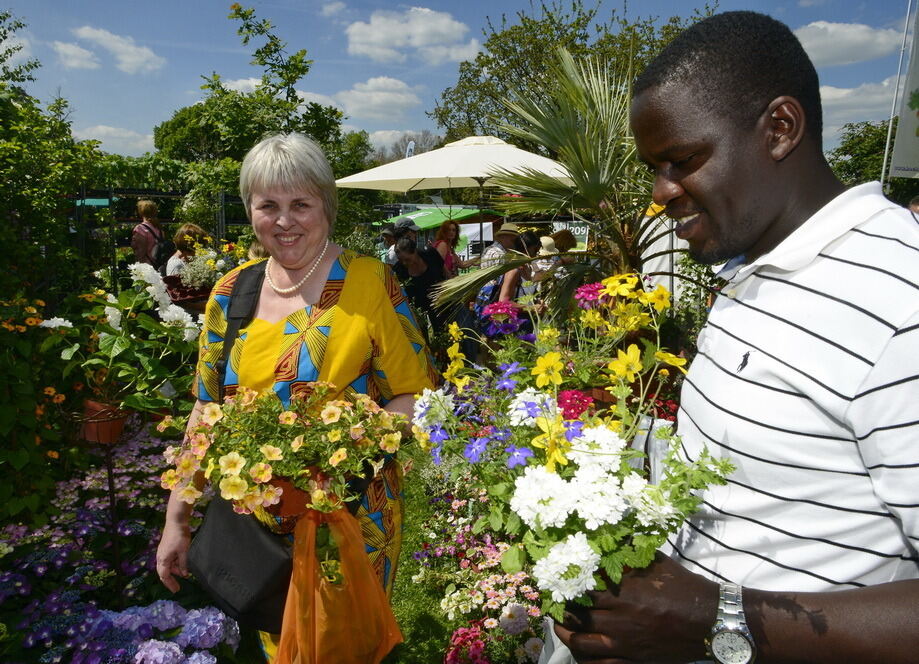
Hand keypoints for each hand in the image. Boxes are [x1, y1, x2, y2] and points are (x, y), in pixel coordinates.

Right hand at [156, 520, 190, 592]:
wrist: (176, 522)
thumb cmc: (180, 537)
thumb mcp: (184, 552)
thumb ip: (183, 564)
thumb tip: (184, 575)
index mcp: (163, 560)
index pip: (164, 576)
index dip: (170, 584)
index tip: (176, 590)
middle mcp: (160, 557)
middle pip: (164, 572)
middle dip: (170, 580)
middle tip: (178, 587)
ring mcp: (162, 553)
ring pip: (167, 566)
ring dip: (174, 571)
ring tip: (184, 574)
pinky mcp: (166, 548)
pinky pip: (169, 560)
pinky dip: (175, 564)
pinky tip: (182, 565)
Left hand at [555, 553, 717, 662]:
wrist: (711, 620)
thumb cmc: (684, 587)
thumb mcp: (655, 562)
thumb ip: (629, 553)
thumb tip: (608, 537)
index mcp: (624, 592)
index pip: (582, 588)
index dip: (565, 584)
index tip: (554, 578)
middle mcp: (620, 618)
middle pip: (577, 615)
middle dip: (561, 608)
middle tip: (551, 601)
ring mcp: (625, 643)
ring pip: (582, 641)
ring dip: (565, 633)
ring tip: (558, 625)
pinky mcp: (634, 659)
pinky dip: (584, 658)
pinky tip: (578, 651)